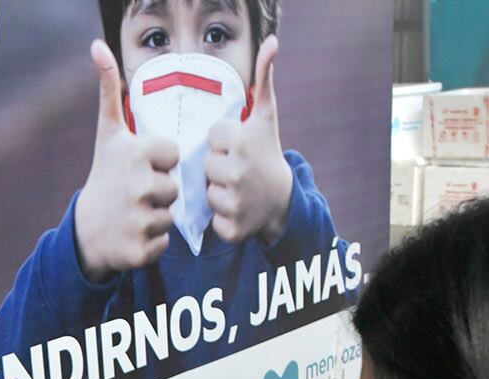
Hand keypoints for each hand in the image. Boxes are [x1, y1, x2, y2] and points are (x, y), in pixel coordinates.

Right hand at [74, 40, 180, 280]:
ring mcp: (139, 219)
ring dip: (158, 216)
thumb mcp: (108, 134)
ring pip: (171, 216)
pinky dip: (153, 242)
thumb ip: (110, 90)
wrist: (86, 230)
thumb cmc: (104, 175)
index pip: (174, 155)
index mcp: (137, 154)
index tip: (141, 165)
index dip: (160, 161)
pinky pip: (165, 243)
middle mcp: (139, 186)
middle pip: (175, 187)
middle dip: (159, 191)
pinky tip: (134, 233)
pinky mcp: (141, 249)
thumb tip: (98, 45)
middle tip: (136, 193)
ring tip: (135, 212)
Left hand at [205, 36, 293, 244]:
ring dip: (218, 192)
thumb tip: (271, 42)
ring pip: (207, 192)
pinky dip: (222, 218)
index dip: (224, 142)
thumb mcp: (265, 117)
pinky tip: (238, 210)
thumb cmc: (267, 153)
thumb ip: (264, 79)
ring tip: (238, 189)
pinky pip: (212, 220)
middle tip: (239, 170)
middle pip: (205, 165)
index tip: (240, 148)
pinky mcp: (232, 227)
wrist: (282, 200)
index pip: (212, 138)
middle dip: (219, 168)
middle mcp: (237, 171)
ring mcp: (235, 200)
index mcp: (240, 142)